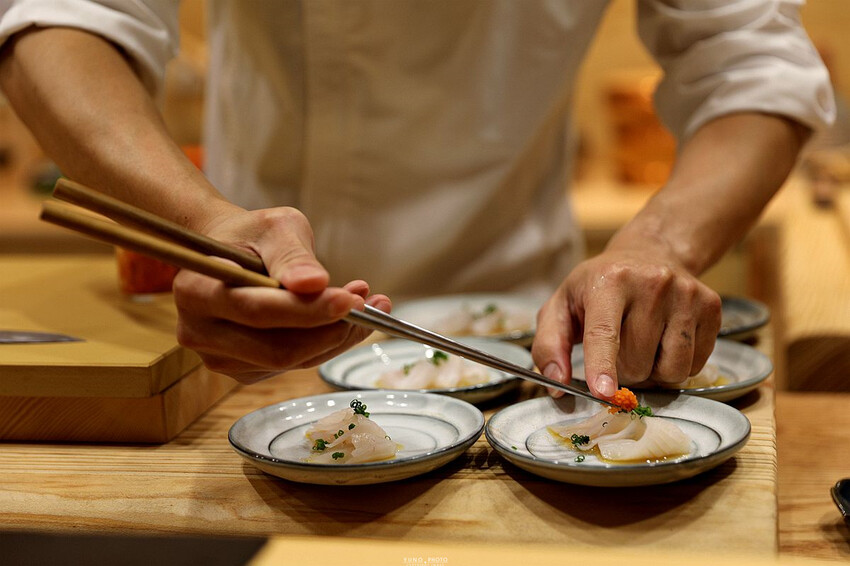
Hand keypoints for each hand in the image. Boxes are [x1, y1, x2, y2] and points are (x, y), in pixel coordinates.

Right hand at [173, 206, 390, 382]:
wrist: (229, 253)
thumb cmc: (252, 235)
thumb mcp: (275, 228)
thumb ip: (293, 256)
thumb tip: (315, 283)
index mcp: (196, 290)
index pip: (258, 311)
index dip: (308, 311)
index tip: (351, 300)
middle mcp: (198, 331)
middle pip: (277, 347)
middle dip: (332, 329)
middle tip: (372, 303)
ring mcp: (218, 357)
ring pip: (291, 362)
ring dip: (337, 337)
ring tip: (367, 302)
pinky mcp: (243, 371)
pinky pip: (293, 366)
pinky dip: (326, 344)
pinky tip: (345, 318)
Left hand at [531, 248, 720, 399]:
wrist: (651, 252)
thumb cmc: (599, 286)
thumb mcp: (562, 304)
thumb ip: (548, 344)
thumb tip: (556, 383)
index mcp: (609, 281)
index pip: (604, 331)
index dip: (602, 364)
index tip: (602, 391)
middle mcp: (653, 283)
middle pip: (636, 363)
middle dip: (623, 371)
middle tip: (618, 348)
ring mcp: (687, 295)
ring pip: (670, 371)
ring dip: (652, 373)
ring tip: (643, 346)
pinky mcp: (711, 307)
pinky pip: (694, 367)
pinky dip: (676, 367)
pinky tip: (665, 342)